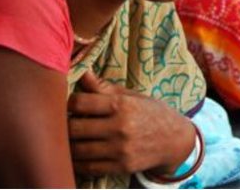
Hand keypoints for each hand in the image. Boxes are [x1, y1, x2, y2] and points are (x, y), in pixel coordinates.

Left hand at [68, 72, 195, 176]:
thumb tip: (82, 73)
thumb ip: (104, 88)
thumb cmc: (151, 113)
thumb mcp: (131, 96)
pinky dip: (78, 162)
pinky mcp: (121, 167)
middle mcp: (120, 127)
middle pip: (74, 127)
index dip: (69, 103)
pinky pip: (89, 167)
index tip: (70, 105)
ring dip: (68, 145)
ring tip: (67, 138)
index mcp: (121, 105)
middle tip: (64, 122)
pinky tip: (77, 154)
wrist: (175, 140)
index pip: (80, 102)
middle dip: (64, 125)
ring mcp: (120, 150)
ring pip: (78, 150)